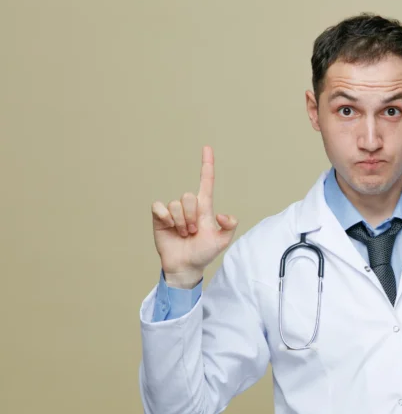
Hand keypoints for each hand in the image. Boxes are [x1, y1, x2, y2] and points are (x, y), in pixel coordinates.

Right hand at [151, 145, 237, 287]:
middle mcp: (188, 206)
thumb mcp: (223, 241)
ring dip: (181, 222)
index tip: (207, 147)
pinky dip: (166, 218)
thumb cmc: (204, 252)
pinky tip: (170, 228)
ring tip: (183, 234)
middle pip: (189, 196)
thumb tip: (222, 214)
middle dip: (192, 216)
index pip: (206, 181)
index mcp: (204, 207)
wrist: (186, 266)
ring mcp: (173, 211)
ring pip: (176, 204)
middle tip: (193, 231)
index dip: (207, 164)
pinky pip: (160, 207)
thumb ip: (230, 226)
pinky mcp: (160, 217)